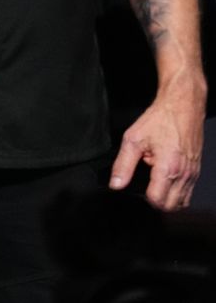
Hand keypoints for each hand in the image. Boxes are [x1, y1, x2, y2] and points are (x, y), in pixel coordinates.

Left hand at [109, 73, 205, 209]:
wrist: (182, 106)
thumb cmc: (160, 120)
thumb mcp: (133, 139)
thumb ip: (123, 165)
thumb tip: (116, 184)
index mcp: (168, 168)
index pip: (157, 200)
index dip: (144, 198)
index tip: (137, 187)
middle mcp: (184, 174)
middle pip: (171, 206)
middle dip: (156, 201)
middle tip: (145, 185)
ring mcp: (193, 174)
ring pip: (182, 202)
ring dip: (167, 197)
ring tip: (155, 180)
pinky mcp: (196, 170)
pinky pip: (188, 191)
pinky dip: (177, 191)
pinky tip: (166, 177)